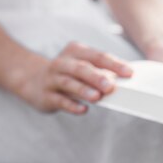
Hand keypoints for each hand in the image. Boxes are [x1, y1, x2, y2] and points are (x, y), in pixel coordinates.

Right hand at [15, 42, 132, 114]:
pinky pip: (59, 100)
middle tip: (111, 86)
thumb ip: (102, 72)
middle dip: (96, 77)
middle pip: (80, 68)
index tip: (130, 73)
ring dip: (83, 90)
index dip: (114, 64)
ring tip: (97, 97)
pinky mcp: (46, 96)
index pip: (97, 56)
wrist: (32, 79)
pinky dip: (71, 105)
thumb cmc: (69, 73)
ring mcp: (52, 79)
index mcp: (75, 52)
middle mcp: (62, 63)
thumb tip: (126, 81)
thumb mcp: (83, 67)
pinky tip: (83, 110)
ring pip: (68, 83)